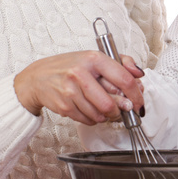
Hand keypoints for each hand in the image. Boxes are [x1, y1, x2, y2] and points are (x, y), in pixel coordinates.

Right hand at [14, 51, 144, 124]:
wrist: (38, 78)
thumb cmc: (68, 67)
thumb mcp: (94, 58)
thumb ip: (121, 62)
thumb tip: (139, 73)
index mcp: (93, 58)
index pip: (124, 79)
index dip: (136, 94)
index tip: (139, 102)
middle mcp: (81, 73)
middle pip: (111, 103)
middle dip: (120, 110)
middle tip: (122, 109)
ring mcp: (71, 91)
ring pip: (100, 114)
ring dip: (106, 115)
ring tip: (101, 106)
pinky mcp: (64, 106)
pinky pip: (88, 120)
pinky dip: (93, 118)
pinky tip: (89, 108)